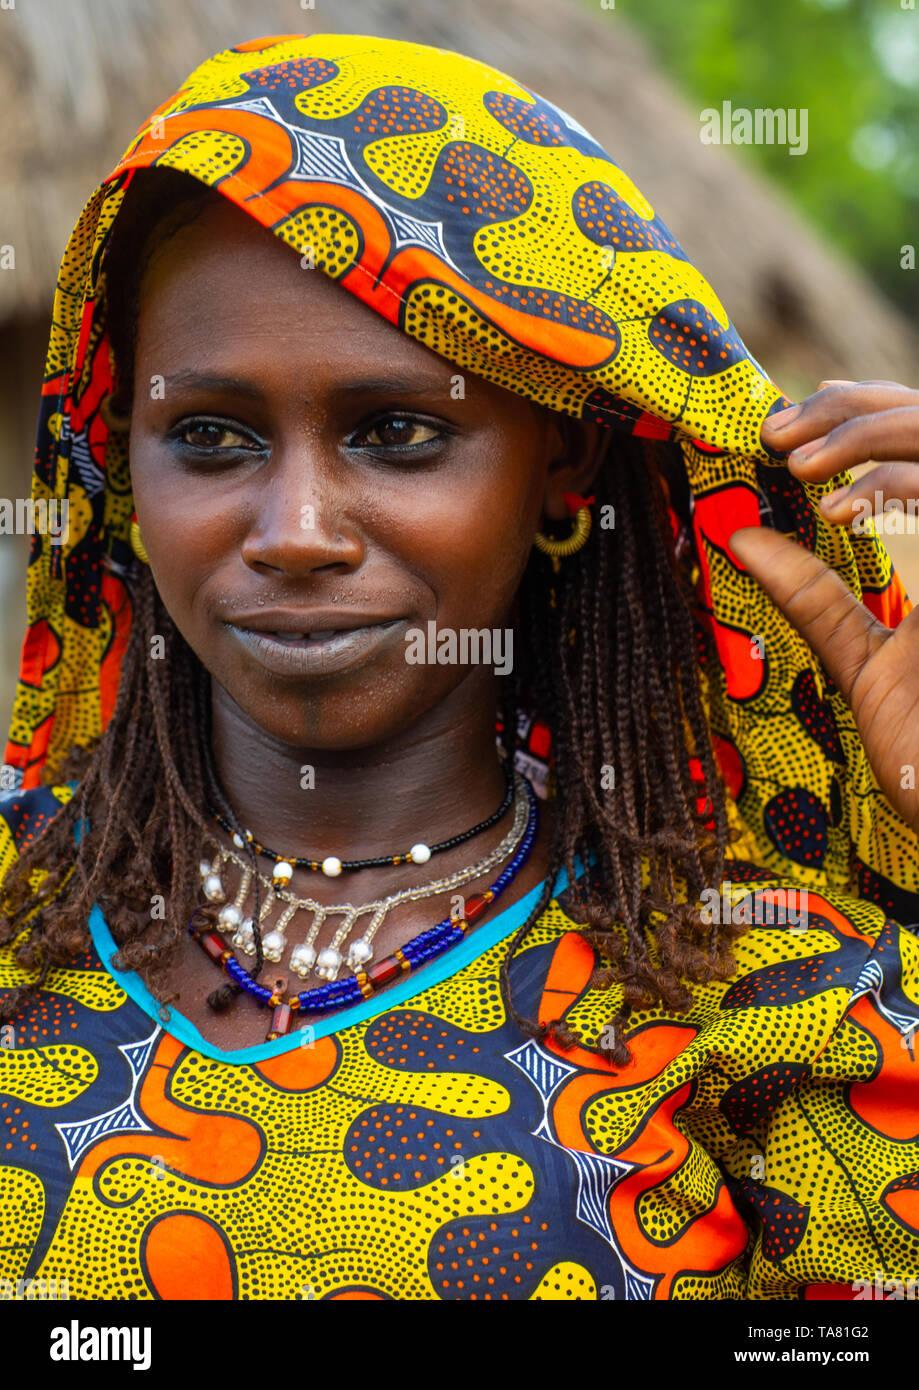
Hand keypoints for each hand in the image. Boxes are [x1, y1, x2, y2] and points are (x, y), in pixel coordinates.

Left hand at [729, 380, 918, 832]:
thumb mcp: (859, 655)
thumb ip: (810, 594)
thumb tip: (739, 537)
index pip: (916, 438)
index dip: (854, 415)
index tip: (779, 433)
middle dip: (849, 410)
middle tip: (775, 432)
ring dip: (865, 433)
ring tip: (793, 461)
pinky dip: (892, 486)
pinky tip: (836, 513)